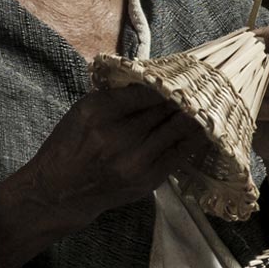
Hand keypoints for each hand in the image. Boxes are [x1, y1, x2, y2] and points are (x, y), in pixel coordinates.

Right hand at [0, 83, 205, 267]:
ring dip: (195, 114)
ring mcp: (136, 160)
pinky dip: (193, 138)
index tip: (183, 75)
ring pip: (178, 128)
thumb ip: (117, 96)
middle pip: (166, 107)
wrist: (60, 192)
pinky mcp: (148, 179)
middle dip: (186, 95)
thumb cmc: (71, 146)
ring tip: (208, 102)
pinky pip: (180, 153)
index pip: (147, 90)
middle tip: (203, 85)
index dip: (169, 82)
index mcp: (99, 111)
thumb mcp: (84, 111)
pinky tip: (204, 127)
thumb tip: (155, 83)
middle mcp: (119, 135)